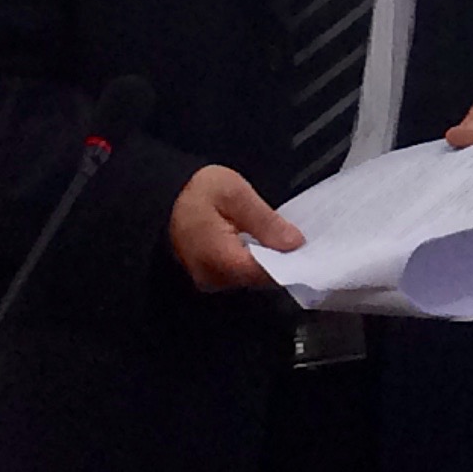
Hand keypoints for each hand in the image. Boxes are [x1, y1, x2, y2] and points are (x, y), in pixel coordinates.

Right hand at [168, 165, 302, 291]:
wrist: (158, 197)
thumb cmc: (196, 191)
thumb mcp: (235, 194)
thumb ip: (265, 221)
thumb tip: (295, 243)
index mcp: (223, 262)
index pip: (269, 274)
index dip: (294, 262)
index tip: (315, 248)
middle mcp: (215, 280)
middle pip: (261, 279)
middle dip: (284, 261)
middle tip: (306, 238)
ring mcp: (209, 280)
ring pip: (250, 277)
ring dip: (270, 260)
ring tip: (288, 237)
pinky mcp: (208, 274)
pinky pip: (239, 271)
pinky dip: (255, 258)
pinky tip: (266, 242)